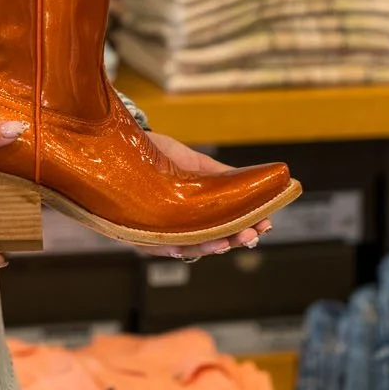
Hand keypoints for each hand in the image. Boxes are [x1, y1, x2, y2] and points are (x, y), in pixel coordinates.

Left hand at [141, 131, 272, 259]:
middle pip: (208, 242)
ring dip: (209, 247)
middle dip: (232, 240)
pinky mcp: (136, 231)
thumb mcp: (194, 162)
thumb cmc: (156, 152)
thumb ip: (221, 176)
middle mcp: (176, 227)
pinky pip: (155, 246)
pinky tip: (185, 246)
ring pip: (187, 248)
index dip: (243, 228)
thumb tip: (256, 181)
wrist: (123, 140)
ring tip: (228, 241)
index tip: (265, 224)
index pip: (222, 228)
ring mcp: (157, 232)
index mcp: (192, 213)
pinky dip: (172, 247)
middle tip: (251, 234)